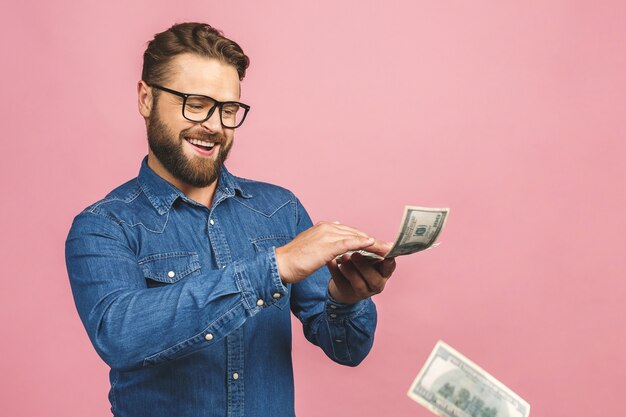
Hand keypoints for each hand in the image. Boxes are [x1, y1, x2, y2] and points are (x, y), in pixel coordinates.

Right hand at [275, 221, 389, 283]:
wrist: (281, 264)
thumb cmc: (294, 260)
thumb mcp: (313, 249)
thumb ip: (325, 245)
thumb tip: (337, 247)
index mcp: (323, 227)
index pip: (349, 232)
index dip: (365, 238)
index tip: (378, 244)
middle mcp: (327, 227)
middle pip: (356, 232)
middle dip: (373, 240)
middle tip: (389, 247)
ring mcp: (327, 235)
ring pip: (356, 237)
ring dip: (373, 243)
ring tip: (387, 249)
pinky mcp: (327, 245)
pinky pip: (349, 243)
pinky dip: (363, 243)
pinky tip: (373, 245)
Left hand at [327, 251, 395, 304]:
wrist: (348, 283)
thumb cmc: (362, 266)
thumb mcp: (371, 259)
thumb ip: (375, 252)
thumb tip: (384, 242)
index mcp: (384, 274)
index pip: (389, 269)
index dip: (388, 263)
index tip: (385, 256)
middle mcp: (376, 285)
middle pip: (374, 279)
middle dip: (364, 266)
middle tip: (355, 254)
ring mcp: (362, 292)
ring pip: (358, 284)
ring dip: (350, 270)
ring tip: (343, 257)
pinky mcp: (346, 293)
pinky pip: (341, 283)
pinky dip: (335, 271)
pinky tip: (330, 261)